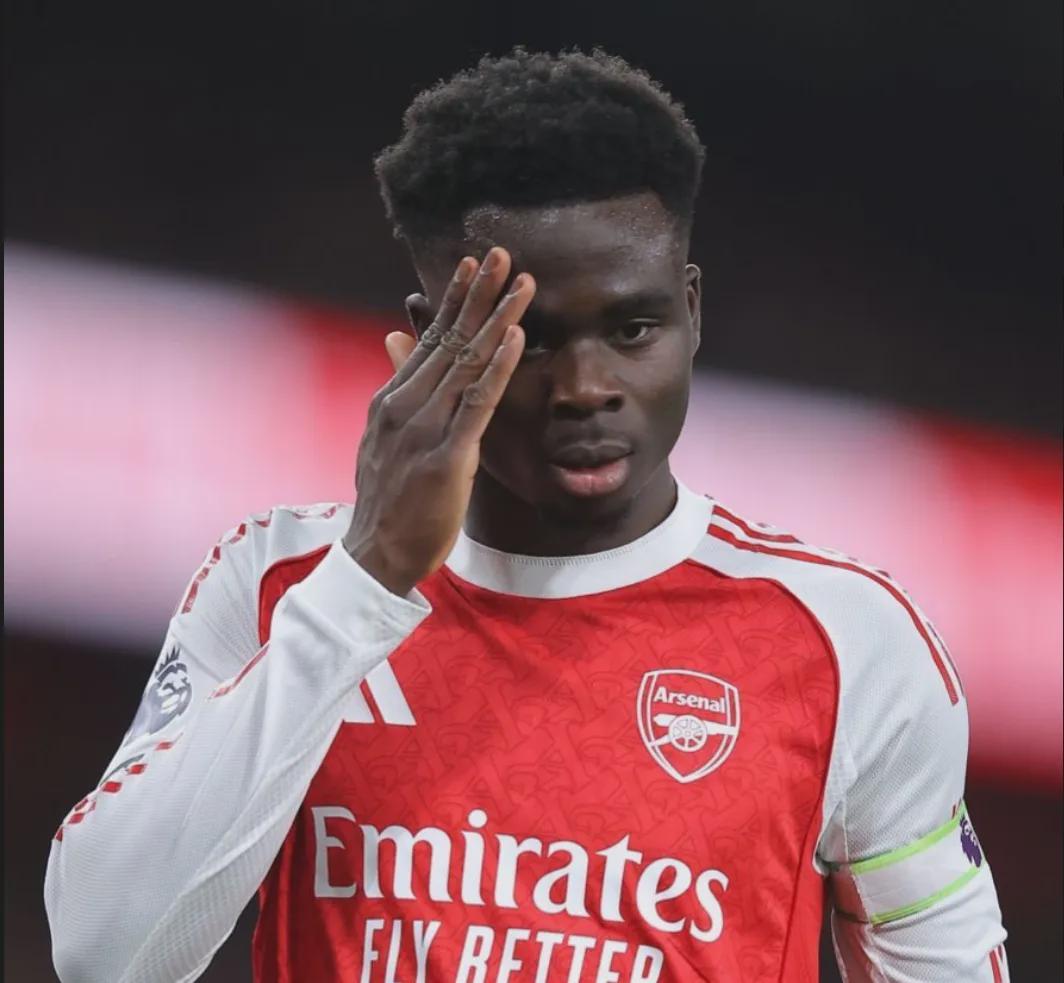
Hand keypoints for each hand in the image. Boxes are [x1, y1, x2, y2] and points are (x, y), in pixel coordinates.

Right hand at [343, 247, 534, 595]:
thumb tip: (396, 337)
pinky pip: (477, 403)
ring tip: (522, 284)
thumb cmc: (389, 500)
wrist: (375, 554)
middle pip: (448, 339)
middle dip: (478, 294)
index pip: (428, 339)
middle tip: (502, 253)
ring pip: (466, 362)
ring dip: (497, 319)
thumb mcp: (386, 436)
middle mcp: (405, 404)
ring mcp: (424, 428)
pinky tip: (517, 338)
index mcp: (393, 399)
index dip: (454, 300)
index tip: (474, 265)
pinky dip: (498, 367)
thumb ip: (398, 386)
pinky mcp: (446, 456)